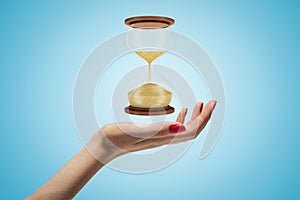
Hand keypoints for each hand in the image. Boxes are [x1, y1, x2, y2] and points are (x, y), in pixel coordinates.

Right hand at [87, 101, 216, 163]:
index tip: (211, 103)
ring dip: (195, 117)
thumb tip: (180, 127)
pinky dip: (182, 118)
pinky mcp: (152, 135)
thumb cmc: (113, 138)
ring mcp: (158, 138)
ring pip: (184, 129)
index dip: (204, 118)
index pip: (191, 131)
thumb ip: (156, 130)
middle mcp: (163, 140)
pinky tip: (182, 111)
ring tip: (201, 104)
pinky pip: (173, 128)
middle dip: (203, 116)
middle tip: (211, 101)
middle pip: (191, 131)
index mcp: (162, 139)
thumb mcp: (134, 131)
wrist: (101, 148)